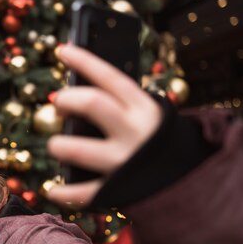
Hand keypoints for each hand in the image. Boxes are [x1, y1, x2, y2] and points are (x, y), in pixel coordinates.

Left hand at [47, 44, 162, 207]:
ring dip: (57, 145)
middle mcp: (135, 131)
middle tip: (58, 106)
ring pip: (76, 149)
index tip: (62, 50)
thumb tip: (73, 94)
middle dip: (66, 100)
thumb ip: (119, 105)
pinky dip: (63, 193)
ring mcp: (125, 161)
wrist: (191, 182)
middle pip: (91, 103)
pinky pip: (83, 192)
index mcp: (143, 108)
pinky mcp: (118, 189)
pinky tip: (52, 190)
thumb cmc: (156, 142)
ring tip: (56, 146)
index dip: (84, 61)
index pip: (110, 77)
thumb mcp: (147, 115)